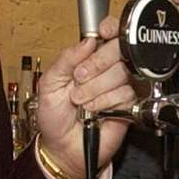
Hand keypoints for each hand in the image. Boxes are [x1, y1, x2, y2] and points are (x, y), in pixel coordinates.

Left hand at [35, 22, 135, 178]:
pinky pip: (125, 94)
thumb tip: (88, 40)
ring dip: (96, 89)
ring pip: (121, 73)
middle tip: (79, 80)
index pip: (109, 33)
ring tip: (83, 101)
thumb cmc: (55, 117)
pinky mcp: (129, 105)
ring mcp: (119, 86)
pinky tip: (96, 110)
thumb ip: (67, 59)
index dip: (110, 30)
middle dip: (96, 65)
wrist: (63, 148)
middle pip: (118, 50)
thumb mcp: (49, 83)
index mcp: (89, 58)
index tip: (102, 35)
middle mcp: (107, 69)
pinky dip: (106, 102)